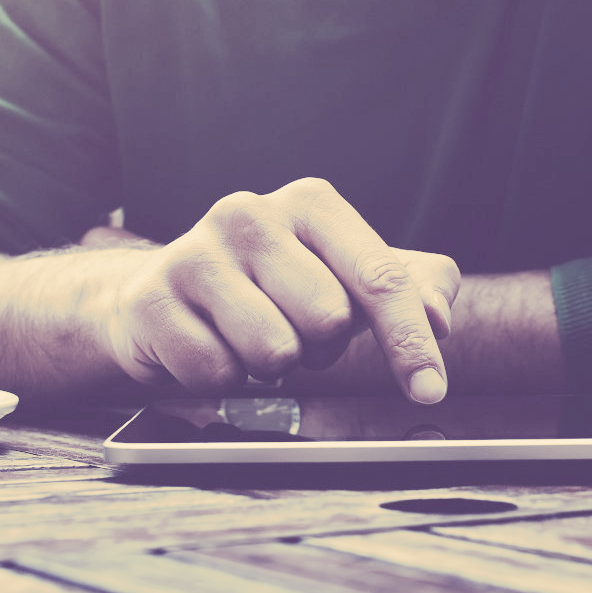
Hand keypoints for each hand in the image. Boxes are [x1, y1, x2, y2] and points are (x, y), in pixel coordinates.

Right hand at [96, 179, 459, 402]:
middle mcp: (250, 214)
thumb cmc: (272, 289)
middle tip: (295, 332)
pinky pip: (217, 373)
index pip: (378, 277)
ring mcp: (195, 253)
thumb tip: (439, 319)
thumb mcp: (347, 278)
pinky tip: (210, 348)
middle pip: (327, 319)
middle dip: (321, 347)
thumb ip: (410, 289)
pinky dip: (224, 379)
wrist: (161, 298)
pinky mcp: (152, 300)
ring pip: (274, 351)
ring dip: (271, 367)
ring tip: (250, 339)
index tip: (429, 389)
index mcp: (310, 203)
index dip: (410, 340)